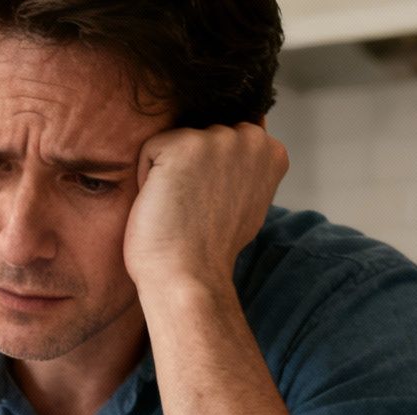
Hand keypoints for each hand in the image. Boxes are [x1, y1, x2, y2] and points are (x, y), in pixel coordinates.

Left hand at [122, 123, 287, 295]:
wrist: (190, 277)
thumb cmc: (211, 248)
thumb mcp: (249, 201)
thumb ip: (247, 167)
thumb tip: (241, 141)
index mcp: (271, 151)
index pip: (225, 138)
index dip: (210, 173)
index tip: (213, 205)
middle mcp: (251, 138)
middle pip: (200, 135)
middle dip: (191, 169)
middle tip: (195, 209)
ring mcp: (219, 138)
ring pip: (175, 141)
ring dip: (168, 172)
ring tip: (181, 207)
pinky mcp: (184, 144)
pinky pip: (149, 149)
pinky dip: (145, 177)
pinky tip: (164, 204)